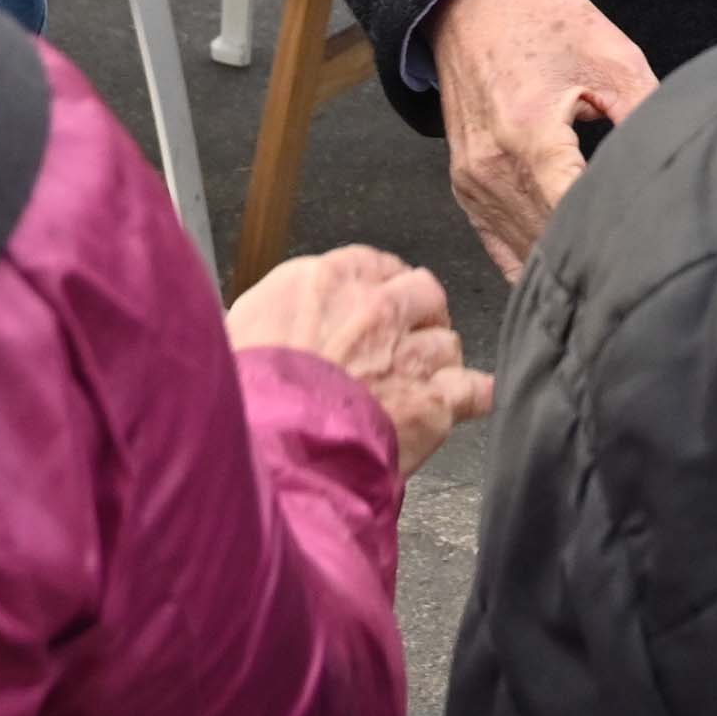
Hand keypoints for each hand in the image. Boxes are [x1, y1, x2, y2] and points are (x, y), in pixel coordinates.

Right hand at [222, 243, 490, 477]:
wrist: (271, 451)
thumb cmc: (248, 401)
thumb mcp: (242, 332)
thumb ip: (280, 313)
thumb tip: (288, 320)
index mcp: (325, 282)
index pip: (374, 264)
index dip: (381, 287)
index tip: (379, 302)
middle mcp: (375, 308)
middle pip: (423, 292)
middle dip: (419, 316)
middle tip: (405, 340)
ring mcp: (409, 353)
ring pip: (447, 343)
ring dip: (438, 363)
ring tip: (419, 384)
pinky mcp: (434, 400)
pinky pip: (474, 390)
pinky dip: (472, 398)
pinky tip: (469, 401)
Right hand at [428, 0, 653, 280]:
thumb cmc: (544, 22)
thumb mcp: (615, 60)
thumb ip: (649, 118)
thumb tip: (683, 168)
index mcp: (531, 134)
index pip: (577, 216)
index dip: (622, 235)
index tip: (657, 243)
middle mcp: (493, 166)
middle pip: (552, 242)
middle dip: (601, 252)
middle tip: (649, 257)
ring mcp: (473, 182)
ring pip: (527, 251)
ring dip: (568, 259)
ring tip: (617, 264)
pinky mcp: (465, 188)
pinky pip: (500, 248)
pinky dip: (533, 259)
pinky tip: (568, 266)